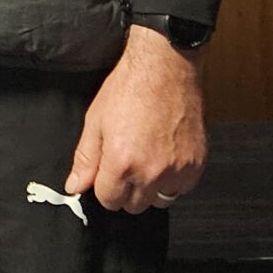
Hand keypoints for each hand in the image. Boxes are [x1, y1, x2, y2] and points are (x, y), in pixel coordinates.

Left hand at [65, 26, 208, 215]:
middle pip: (134, 206)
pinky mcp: (197, 164)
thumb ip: (86, 158)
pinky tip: (165, 156)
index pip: (109, 201)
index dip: (104, 187)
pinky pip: (182, 188)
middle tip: (126, 162)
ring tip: (146, 159)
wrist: (166, 66)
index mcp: (122, 162)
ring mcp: (178, 169)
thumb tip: (75, 186)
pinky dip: (173, 179)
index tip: (107, 173)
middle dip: (126, 189)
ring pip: (160, 200)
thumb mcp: (96, 120)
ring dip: (151, 188)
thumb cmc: (130, 88)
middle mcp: (152, 171)